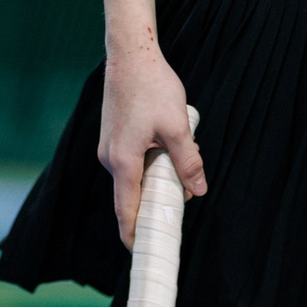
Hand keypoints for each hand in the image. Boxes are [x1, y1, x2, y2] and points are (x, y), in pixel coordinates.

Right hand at [97, 48, 204, 248]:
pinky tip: (169, 142)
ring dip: (158, 176)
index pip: (126, 211)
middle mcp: (110, 159)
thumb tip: (197, 191)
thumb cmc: (153, 87)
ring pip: (135, 176)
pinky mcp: (112, 137)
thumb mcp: (177, 126)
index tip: (143, 253)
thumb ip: (188, 161)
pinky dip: (150, 162)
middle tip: (183, 197)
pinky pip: (132, 161)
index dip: (134, 235)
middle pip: (132, 195)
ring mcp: (108, 148)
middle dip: (157, 200)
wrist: (131, 53)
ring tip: (183, 154)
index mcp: (123, 162)